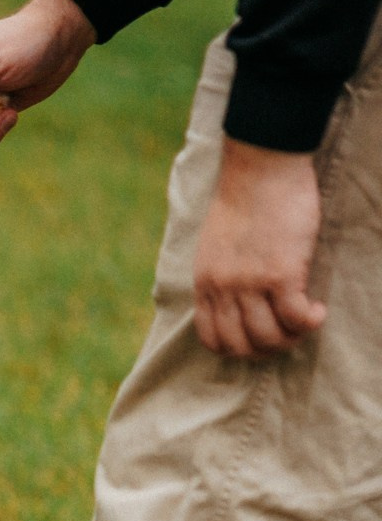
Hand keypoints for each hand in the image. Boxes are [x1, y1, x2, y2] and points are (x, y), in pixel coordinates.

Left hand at [192, 139, 326, 357]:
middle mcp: (222, 289)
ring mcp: (249, 284)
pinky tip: (317, 311)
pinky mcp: (280, 274)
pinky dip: (309, 322)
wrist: (260, 169)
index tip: (258, 340)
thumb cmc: (244, 202)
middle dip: (267, 350)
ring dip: (291, 338)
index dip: (237, 349)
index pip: (212, 338)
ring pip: (268, 337)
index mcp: (204, 283)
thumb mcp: (216, 246)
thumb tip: (240, 301)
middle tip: (288, 336)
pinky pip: (295, 318)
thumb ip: (222, 275)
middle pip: (240, 345)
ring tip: (305, 322)